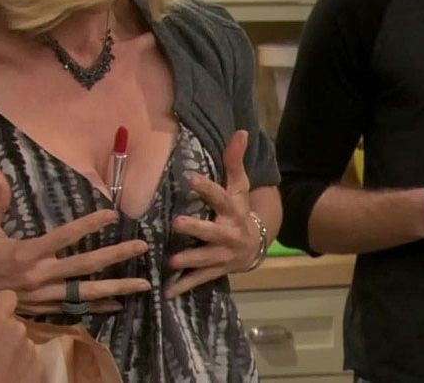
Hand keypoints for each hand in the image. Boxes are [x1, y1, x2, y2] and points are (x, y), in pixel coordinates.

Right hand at [0, 168, 150, 313]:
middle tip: (142, 247)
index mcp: (27, 253)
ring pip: (86, 292)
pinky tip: (117, 305)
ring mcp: (42, 295)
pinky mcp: (41, 308)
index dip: (90, 224)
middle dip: (117, 256)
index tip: (113, 214)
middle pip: (85, 266)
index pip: (65, 236)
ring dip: (116, 287)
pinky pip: (74, 307)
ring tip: (143, 284)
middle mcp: (39, 276)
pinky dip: (96, 306)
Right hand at [0, 290, 40, 382]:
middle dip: (7, 334)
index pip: (8, 296)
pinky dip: (23, 365)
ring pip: (23, 341)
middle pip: (15, 323)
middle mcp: (16, 327)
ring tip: (0, 367)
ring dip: (15, 350)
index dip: (3, 305)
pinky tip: (11, 376)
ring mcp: (29, 345)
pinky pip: (31, 358)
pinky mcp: (38, 363)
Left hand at [165, 130, 259, 298]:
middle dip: (197, 229)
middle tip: (177, 222)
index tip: (191, 179)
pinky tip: (167, 292)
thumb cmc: (239, 209)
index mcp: (233, 209)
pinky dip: (184, 286)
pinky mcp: (216, 270)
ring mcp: (223, 254)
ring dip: (190, 260)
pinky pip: (200, 279)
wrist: (255, 246)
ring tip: (171, 261)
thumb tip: (241, 130)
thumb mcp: (240, 186)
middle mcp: (229, 233)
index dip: (207, 188)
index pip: (220, 196)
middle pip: (213, 231)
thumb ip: (234, 160)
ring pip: (206, 258)